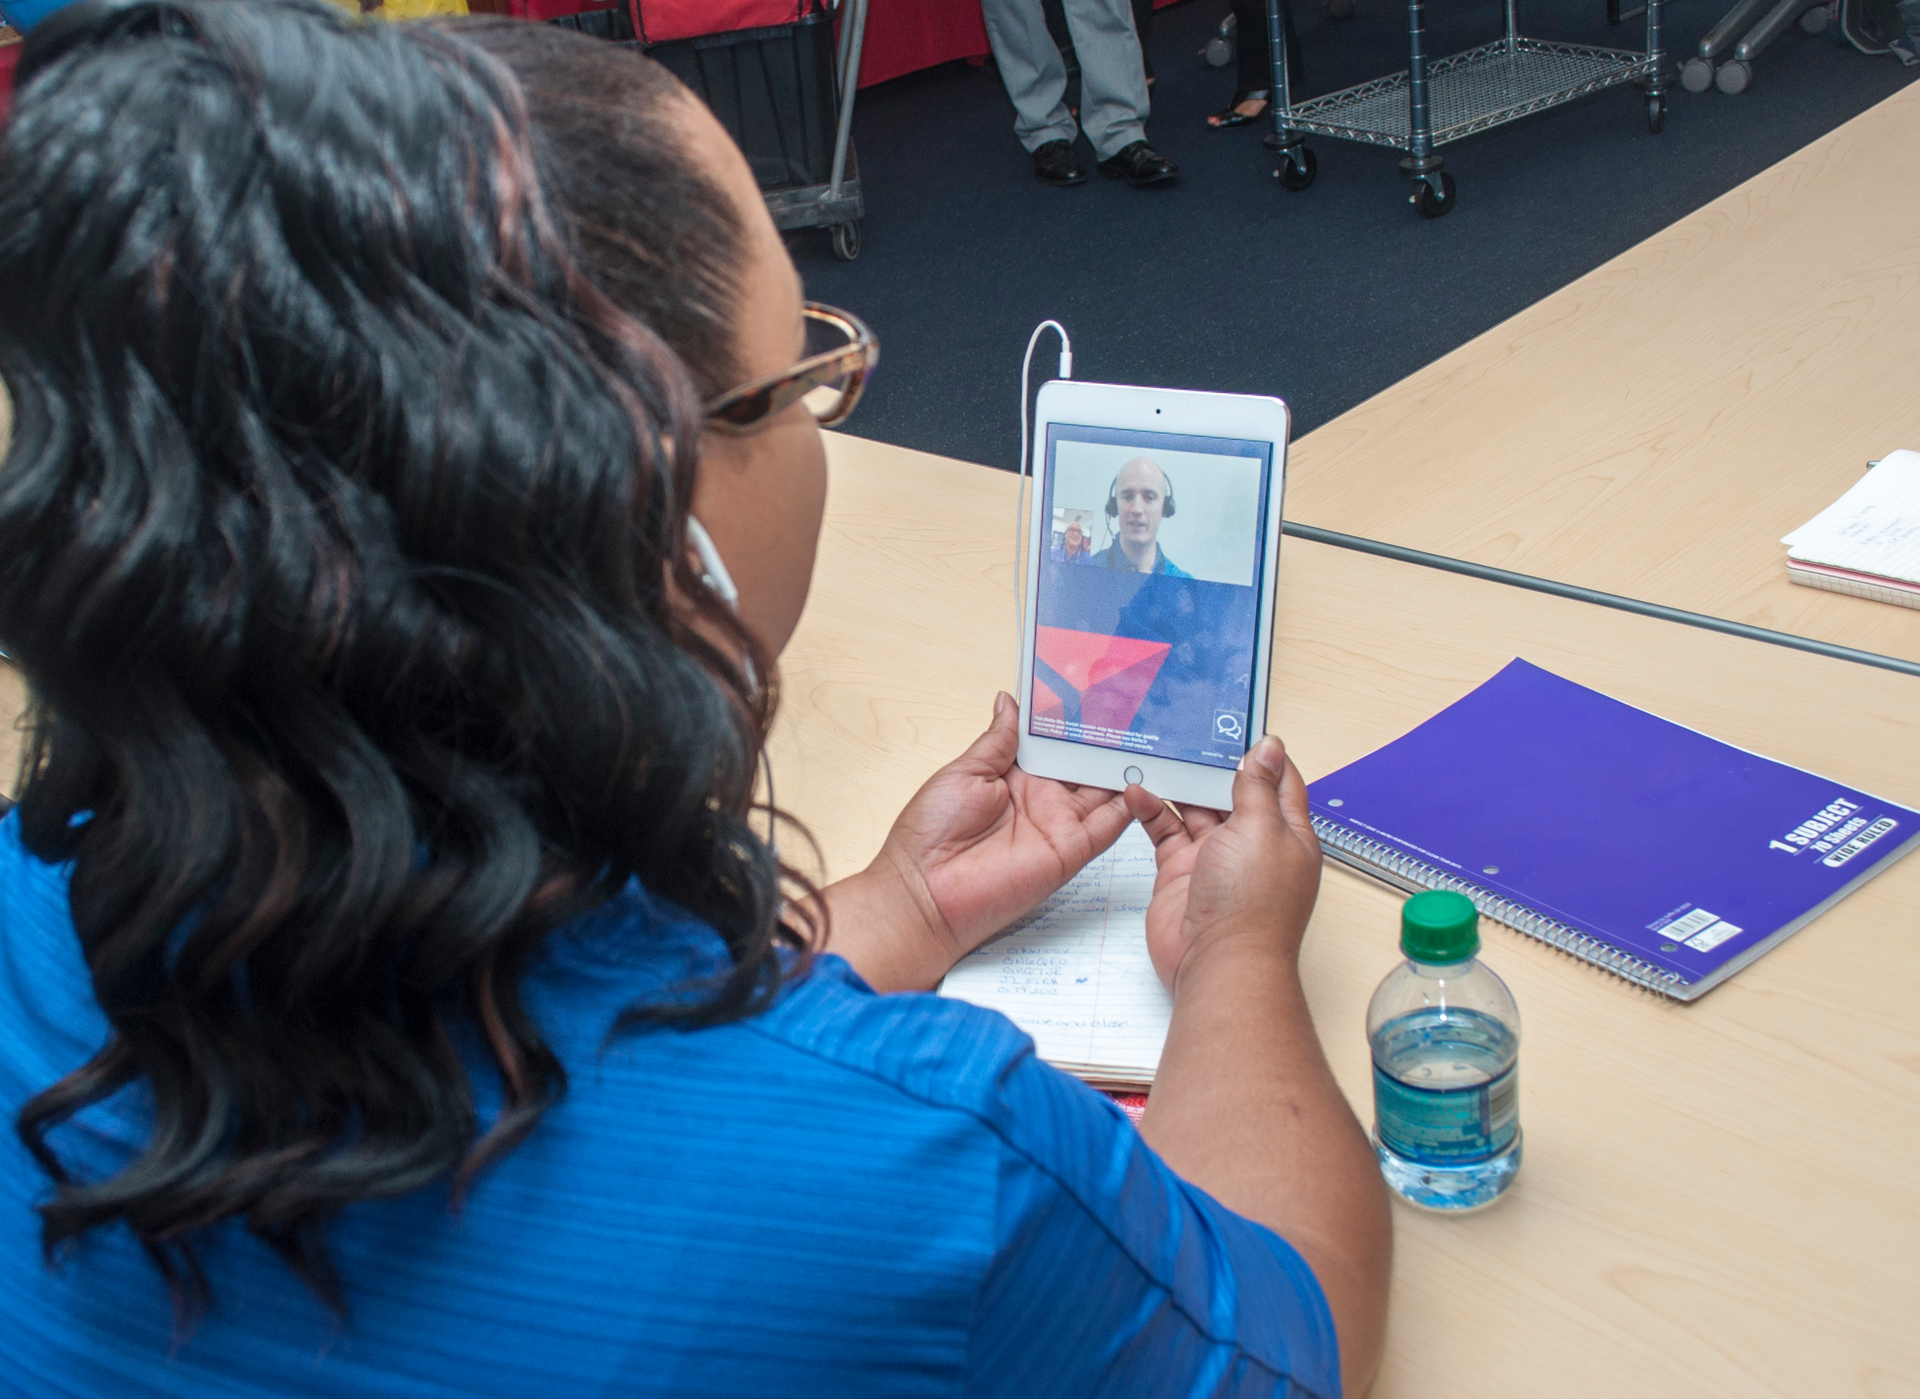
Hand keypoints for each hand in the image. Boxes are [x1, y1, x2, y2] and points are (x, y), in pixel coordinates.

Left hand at [815, 693, 1131, 991]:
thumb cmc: (929, 834)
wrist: (926, 892)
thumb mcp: (963, 772)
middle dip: (1107, 735)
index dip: (1070, 716)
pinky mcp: (1071, 849)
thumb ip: (997, 740)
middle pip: (1083, 760)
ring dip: (1124, 763)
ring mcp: (1059, 823)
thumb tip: (1008, 700)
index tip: (1093, 684)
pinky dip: (1130, 802)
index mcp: (1014, 775)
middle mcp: (1042, 797)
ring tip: (1150, 730)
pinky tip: (1143, 776)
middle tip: (1134, 700)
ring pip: (1104, 787)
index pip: (1052, 739)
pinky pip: (1110, 824)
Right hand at [1123, 735, 1321, 991]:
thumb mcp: (1261, 828)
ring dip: (1178, 785)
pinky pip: (1165, 832)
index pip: (1279, 781)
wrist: (1219, 963)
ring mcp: (1215, 858)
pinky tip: (1139, 791)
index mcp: (1285, 833)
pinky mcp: (1181, 872)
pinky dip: (1151, 810)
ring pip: (1194, 809)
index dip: (1263, 753)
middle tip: (1189, 732)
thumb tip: (1269, 748)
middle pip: (1232, 793)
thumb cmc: (1253, 906)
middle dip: (1212, 765)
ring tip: (1158, 754)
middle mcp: (1251, 844)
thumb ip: (1257, 786)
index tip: (1242, 723)